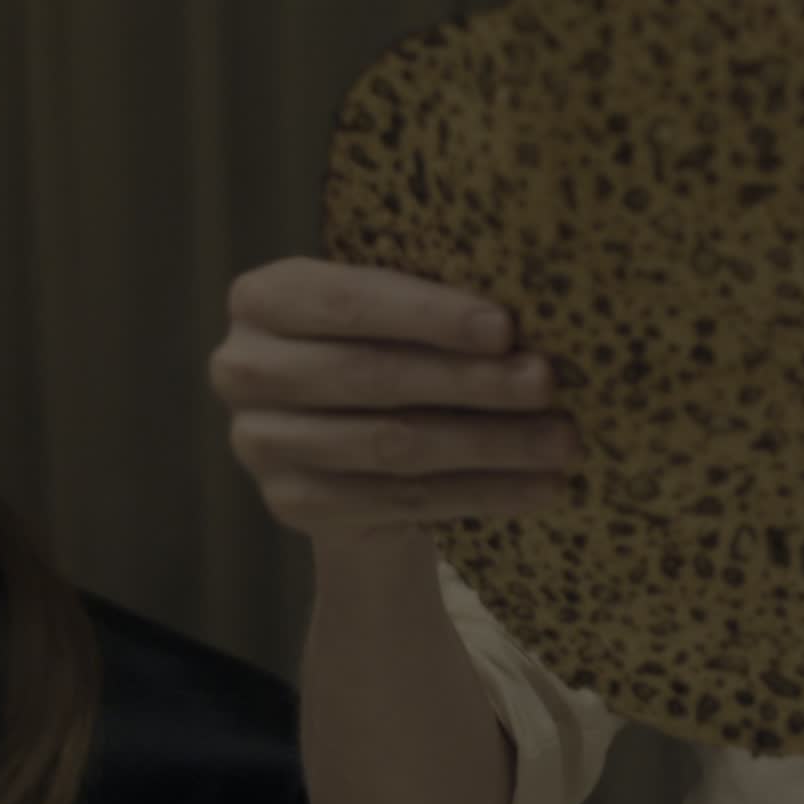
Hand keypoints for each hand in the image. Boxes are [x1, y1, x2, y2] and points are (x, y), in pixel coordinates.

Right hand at [210, 257, 582, 540]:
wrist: (344, 448)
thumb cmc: (383, 351)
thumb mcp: (393, 315)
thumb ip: (432, 308)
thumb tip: (528, 322)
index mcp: (264, 299)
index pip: (349, 302)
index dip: (430, 315)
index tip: (505, 328)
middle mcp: (243, 369)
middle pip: (371, 377)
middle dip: (470, 382)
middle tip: (546, 384)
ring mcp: (259, 443)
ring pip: (392, 446)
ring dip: (488, 446)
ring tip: (560, 443)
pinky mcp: (291, 504)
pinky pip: (399, 501)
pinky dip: (479, 494)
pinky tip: (537, 488)